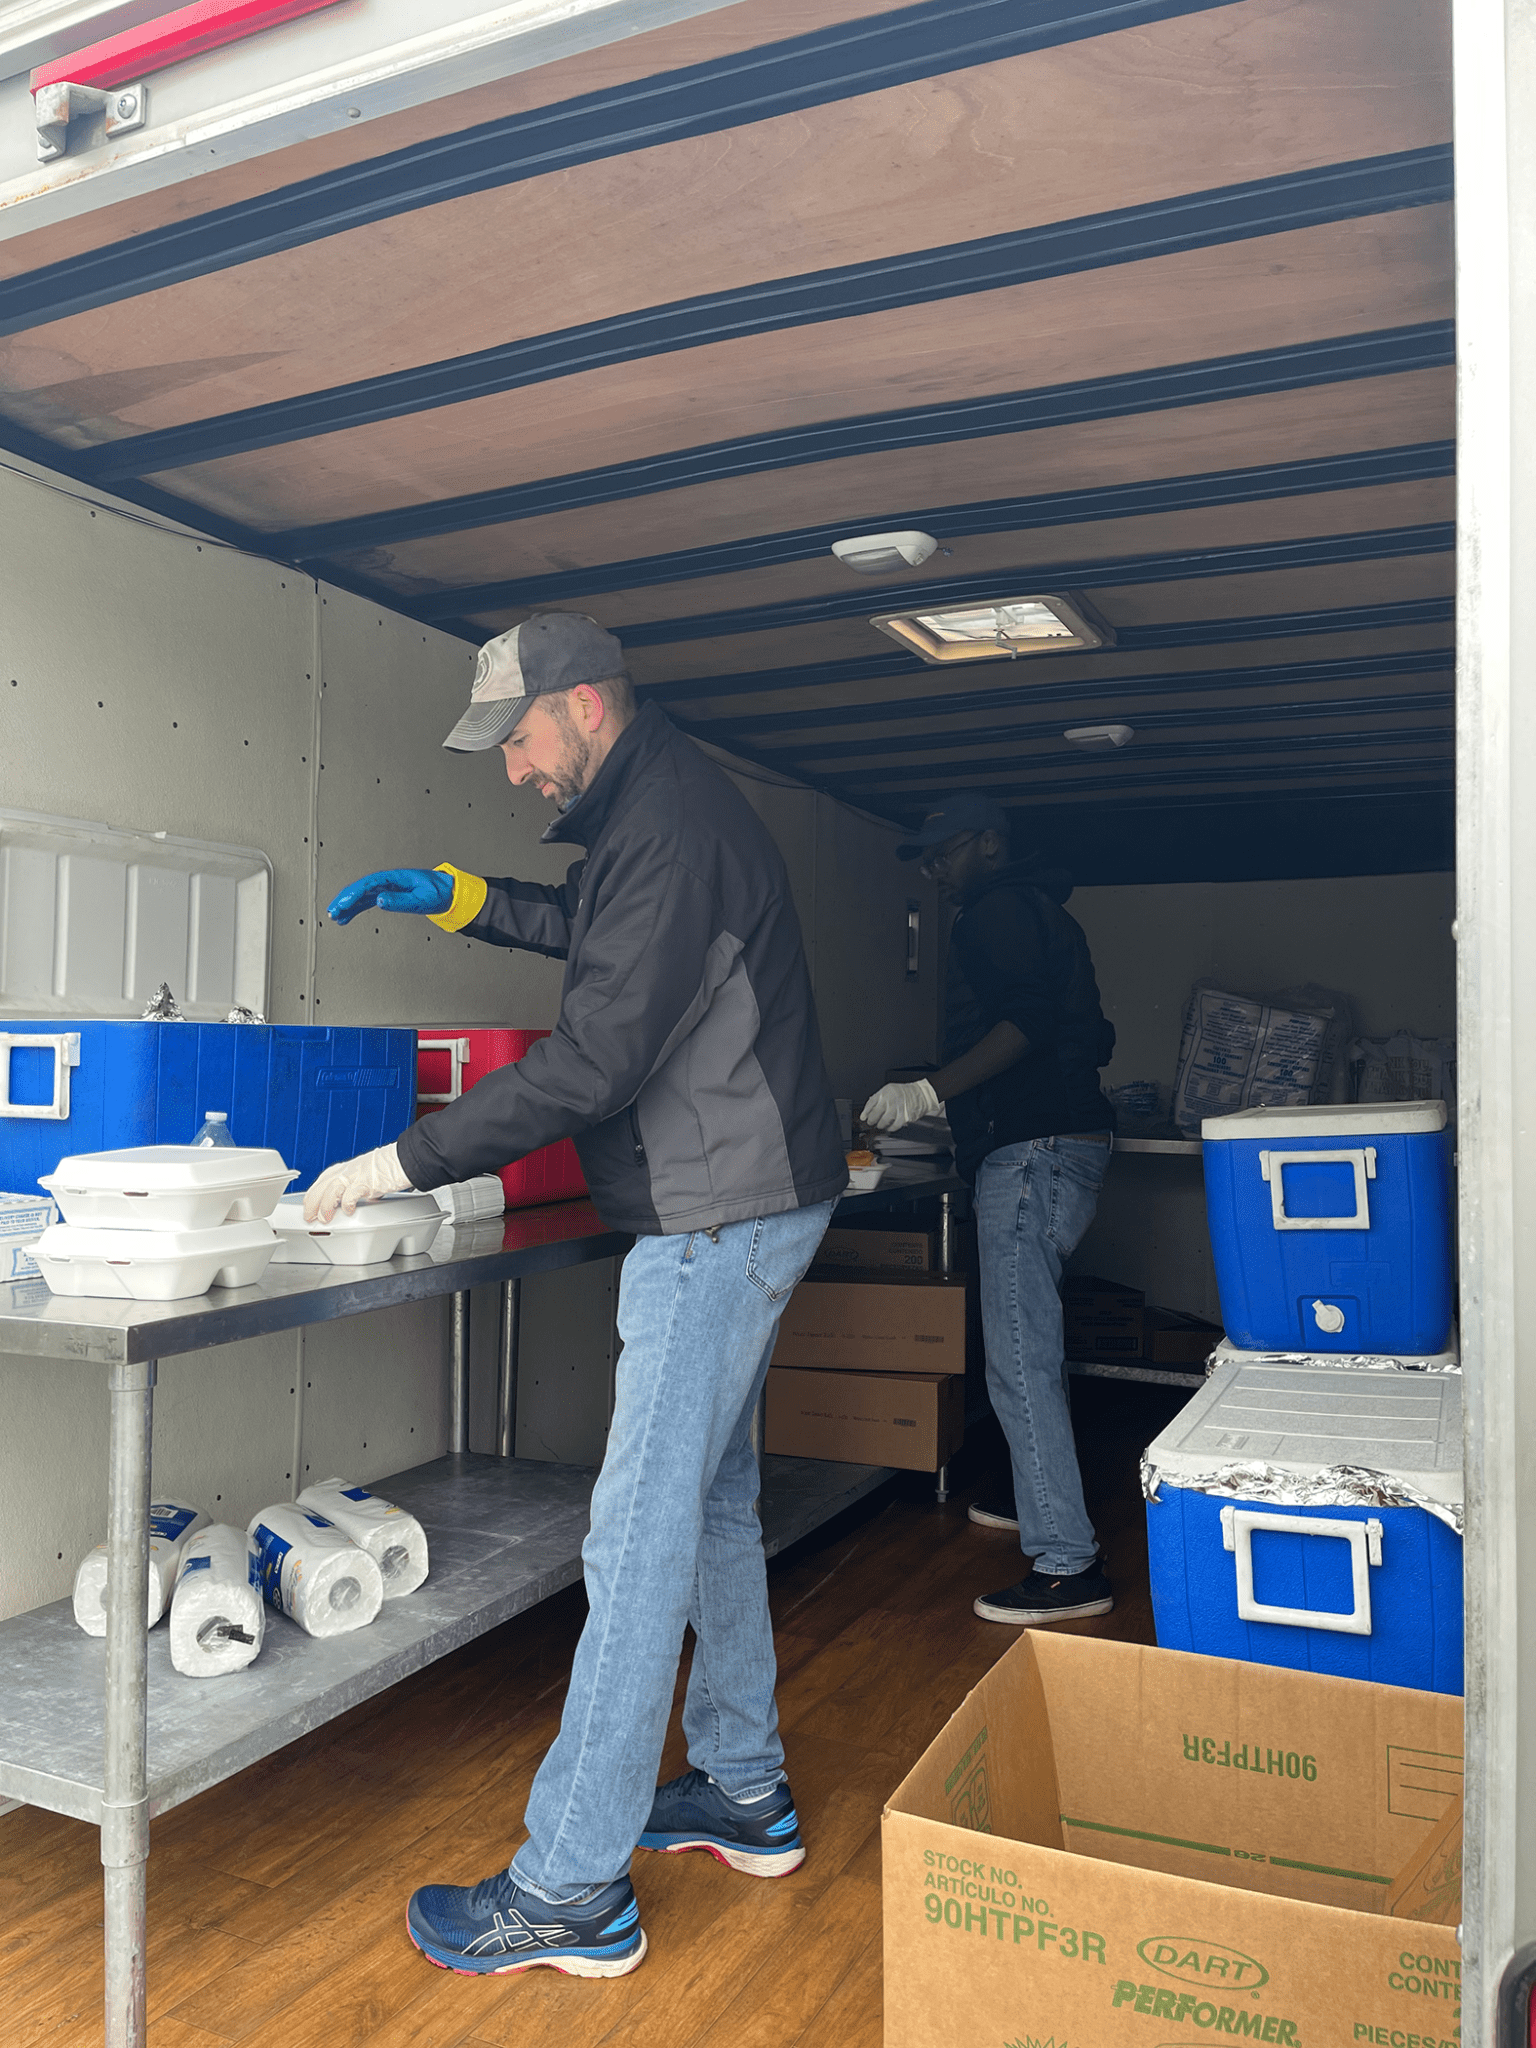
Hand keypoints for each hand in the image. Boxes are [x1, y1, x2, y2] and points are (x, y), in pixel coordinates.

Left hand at [304, 1143, 412, 1220]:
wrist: (404, 1159)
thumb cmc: (389, 1167)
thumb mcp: (366, 1176)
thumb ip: (357, 1187)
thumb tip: (354, 1201)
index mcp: (347, 1168)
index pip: (323, 1180)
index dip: (313, 1193)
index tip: (309, 1205)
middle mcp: (348, 1170)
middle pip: (322, 1185)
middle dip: (312, 1202)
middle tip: (309, 1216)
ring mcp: (357, 1174)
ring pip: (332, 1189)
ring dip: (325, 1206)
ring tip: (324, 1218)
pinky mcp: (367, 1181)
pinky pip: (352, 1193)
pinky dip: (347, 1204)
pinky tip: (348, 1212)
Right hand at [327, 869, 453, 924]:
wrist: (449, 892)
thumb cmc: (439, 893)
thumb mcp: (422, 899)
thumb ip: (401, 901)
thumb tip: (380, 900)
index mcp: (397, 878)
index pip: (370, 883)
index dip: (354, 893)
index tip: (343, 903)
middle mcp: (389, 881)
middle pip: (361, 887)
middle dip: (345, 898)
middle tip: (333, 911)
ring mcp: (387, 888)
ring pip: (361, 895)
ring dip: (347, 905)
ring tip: (334, 917)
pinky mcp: (387, 895)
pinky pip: (367, 901)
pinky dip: (356, 909)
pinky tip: (346, 918)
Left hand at [859, 1078, 940, 1132]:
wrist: (921, 1094)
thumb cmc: (905, 1092)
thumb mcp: (889, 1090)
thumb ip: (878, 1098)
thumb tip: (868, 1109)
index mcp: (885, 1093)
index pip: (870, 1104)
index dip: (865, 1112)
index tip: (864, 1117)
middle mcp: (890, 1101)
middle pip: (875, 1114)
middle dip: (871, 1120)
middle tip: (872, 1122)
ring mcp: (897, 1109)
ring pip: (883, 1122)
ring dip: (880, 1125)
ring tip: (881, 1124)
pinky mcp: (904, 1117)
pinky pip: (894, 1126)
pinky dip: (890, 1128)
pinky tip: (889, 1127)